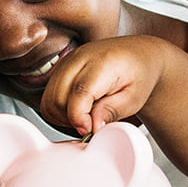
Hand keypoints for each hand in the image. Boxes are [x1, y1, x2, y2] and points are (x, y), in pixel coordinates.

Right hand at [40, 35, 167, 135]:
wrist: (138, 56)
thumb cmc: (139, 74)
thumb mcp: (134, 97)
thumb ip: (112, 111)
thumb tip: (92, 127)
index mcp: (102, 62)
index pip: (79, 92)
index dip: (80, 117)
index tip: (90, 130)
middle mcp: (80, 58)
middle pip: (58, 98)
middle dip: (71, 120)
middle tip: (91, 127)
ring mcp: (67, 62)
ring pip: (49, 100)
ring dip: (62, 117)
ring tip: (85, 119)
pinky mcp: (60, 68)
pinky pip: (48, 97)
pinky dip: (58, 111)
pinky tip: (77, 112)